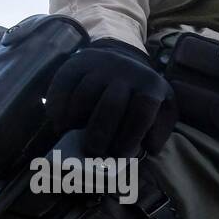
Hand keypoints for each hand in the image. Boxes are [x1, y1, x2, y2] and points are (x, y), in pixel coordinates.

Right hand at [45, 38, 176, 157]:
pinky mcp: (75, 63)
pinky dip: (58, 109)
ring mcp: (100, 65)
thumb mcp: (160, 112)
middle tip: (92, 152)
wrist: (122, 65)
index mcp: (150, 86)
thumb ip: (157, 132)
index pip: (141, 112)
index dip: (130, 136)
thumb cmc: (141, 100)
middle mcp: (126, 71)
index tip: (119, 154)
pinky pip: (63, 87)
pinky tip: (59, 124)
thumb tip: (148, 148)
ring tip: (71, 138)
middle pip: (111, 105)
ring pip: (84, 96)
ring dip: (75, 122)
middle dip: (100, 134)